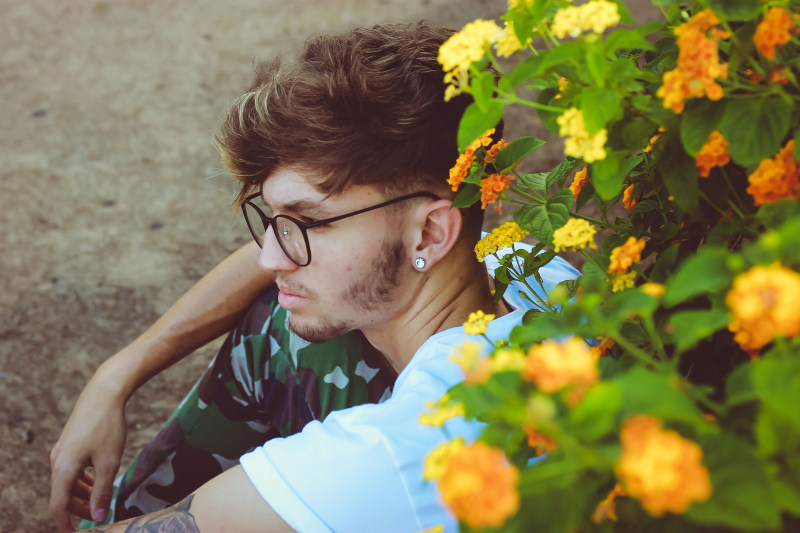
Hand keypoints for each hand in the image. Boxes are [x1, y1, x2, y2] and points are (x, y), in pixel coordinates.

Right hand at [49, 375, 127, 531]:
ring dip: (83, 494)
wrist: (105, 392)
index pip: (58, 506)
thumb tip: (98, 517)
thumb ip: (101, 492)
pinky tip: (98, 481)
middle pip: (63, 495)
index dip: (66, 524)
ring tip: (101, 501)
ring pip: (68, 482)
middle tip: (99, 517)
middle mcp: (57, 461)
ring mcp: (62, 450)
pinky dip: (83, 480)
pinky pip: (72, 469)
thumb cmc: (108, 426)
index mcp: (63, 468)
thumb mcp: (109, 462)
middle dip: (79, 509)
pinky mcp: (70, 442)